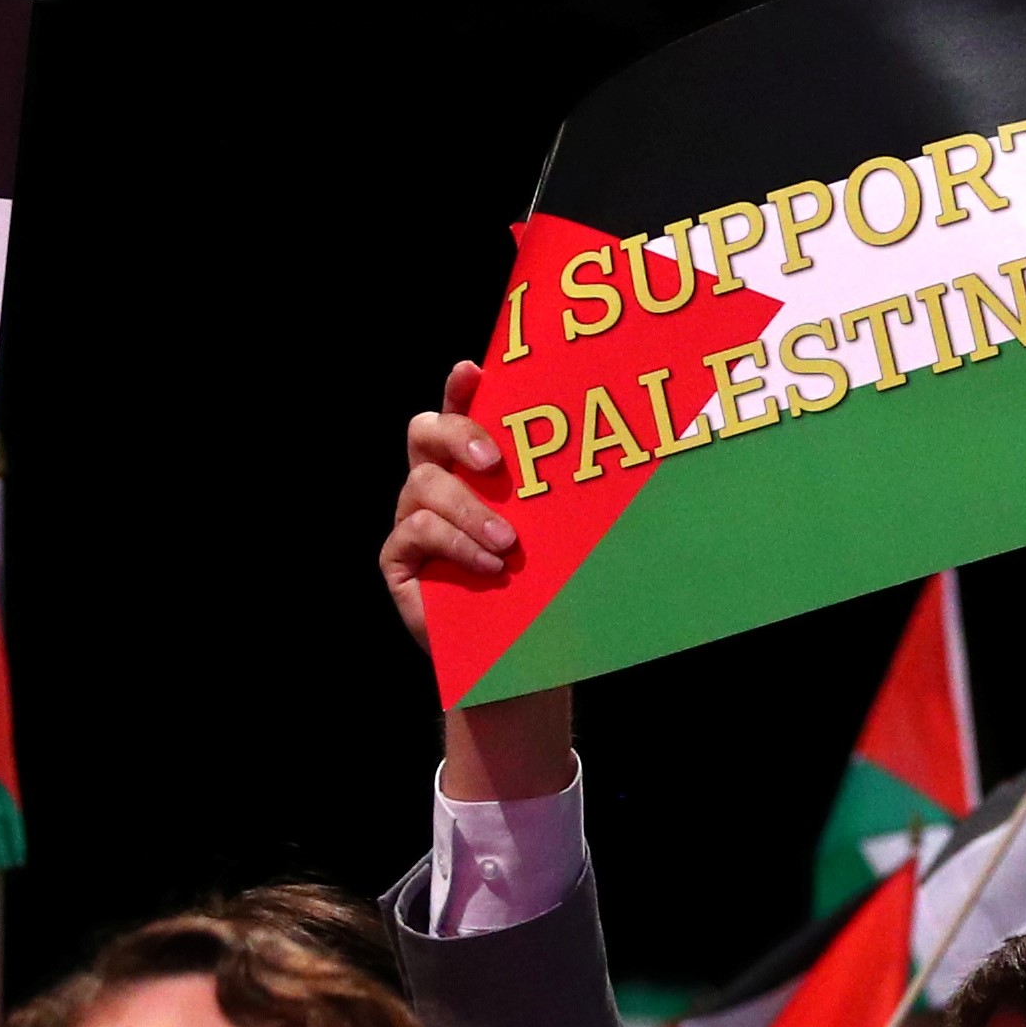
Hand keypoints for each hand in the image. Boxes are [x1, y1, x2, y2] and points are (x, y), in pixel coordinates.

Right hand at [385, 360, 571, 799]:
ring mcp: (413, 519)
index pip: (461, 410)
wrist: (523, 657)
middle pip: (424, 431)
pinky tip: (489, 566)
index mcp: (474, 468)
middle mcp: (438, 484)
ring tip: (508, 543)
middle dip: (456, 434)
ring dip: (470, 510)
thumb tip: (626, 448)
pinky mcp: (399, 559)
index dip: (460, 387)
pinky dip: (456, 545)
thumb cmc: (546, 587)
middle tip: (492, 459)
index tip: (473, 370)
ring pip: (425, 484)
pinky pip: (416, 531)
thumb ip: (562, 490)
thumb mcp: (560, 533)